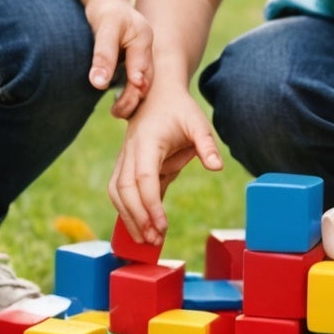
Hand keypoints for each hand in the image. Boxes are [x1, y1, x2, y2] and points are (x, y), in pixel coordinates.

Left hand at [82, 0, 153, 119]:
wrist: (108, 6)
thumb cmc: (106, 14)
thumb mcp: (105, 28)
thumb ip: (103, 55)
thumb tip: (98, 84)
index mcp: (144, 38)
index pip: (140, 65)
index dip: (134, 85)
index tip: (125, 102)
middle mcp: (147, 50)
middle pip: (145, 78)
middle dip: (133, 97)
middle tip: (117, 113)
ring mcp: (143, 58)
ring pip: (142, 83)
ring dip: (132, 99)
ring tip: (117, 112)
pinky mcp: (135, 65)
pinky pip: (136, 83)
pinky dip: (129, 94)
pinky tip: (120, 105)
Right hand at [107, 87, 223, 242]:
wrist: (157, 93)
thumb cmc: (180, 109)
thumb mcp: (198, 122)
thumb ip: (207, 145)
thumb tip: (217, 167)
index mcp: (148, 141)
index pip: (144, 178)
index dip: (150, 204)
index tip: (161, 226)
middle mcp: (130, 151)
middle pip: (124, 190)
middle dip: (137, 217)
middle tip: (153, 240)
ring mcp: (124, 157)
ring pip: (116, 192)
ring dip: (127, 217)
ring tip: (145, 240)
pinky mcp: (124, 163)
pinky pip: (118, 190)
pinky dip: (125, 210)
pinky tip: (139, 227)